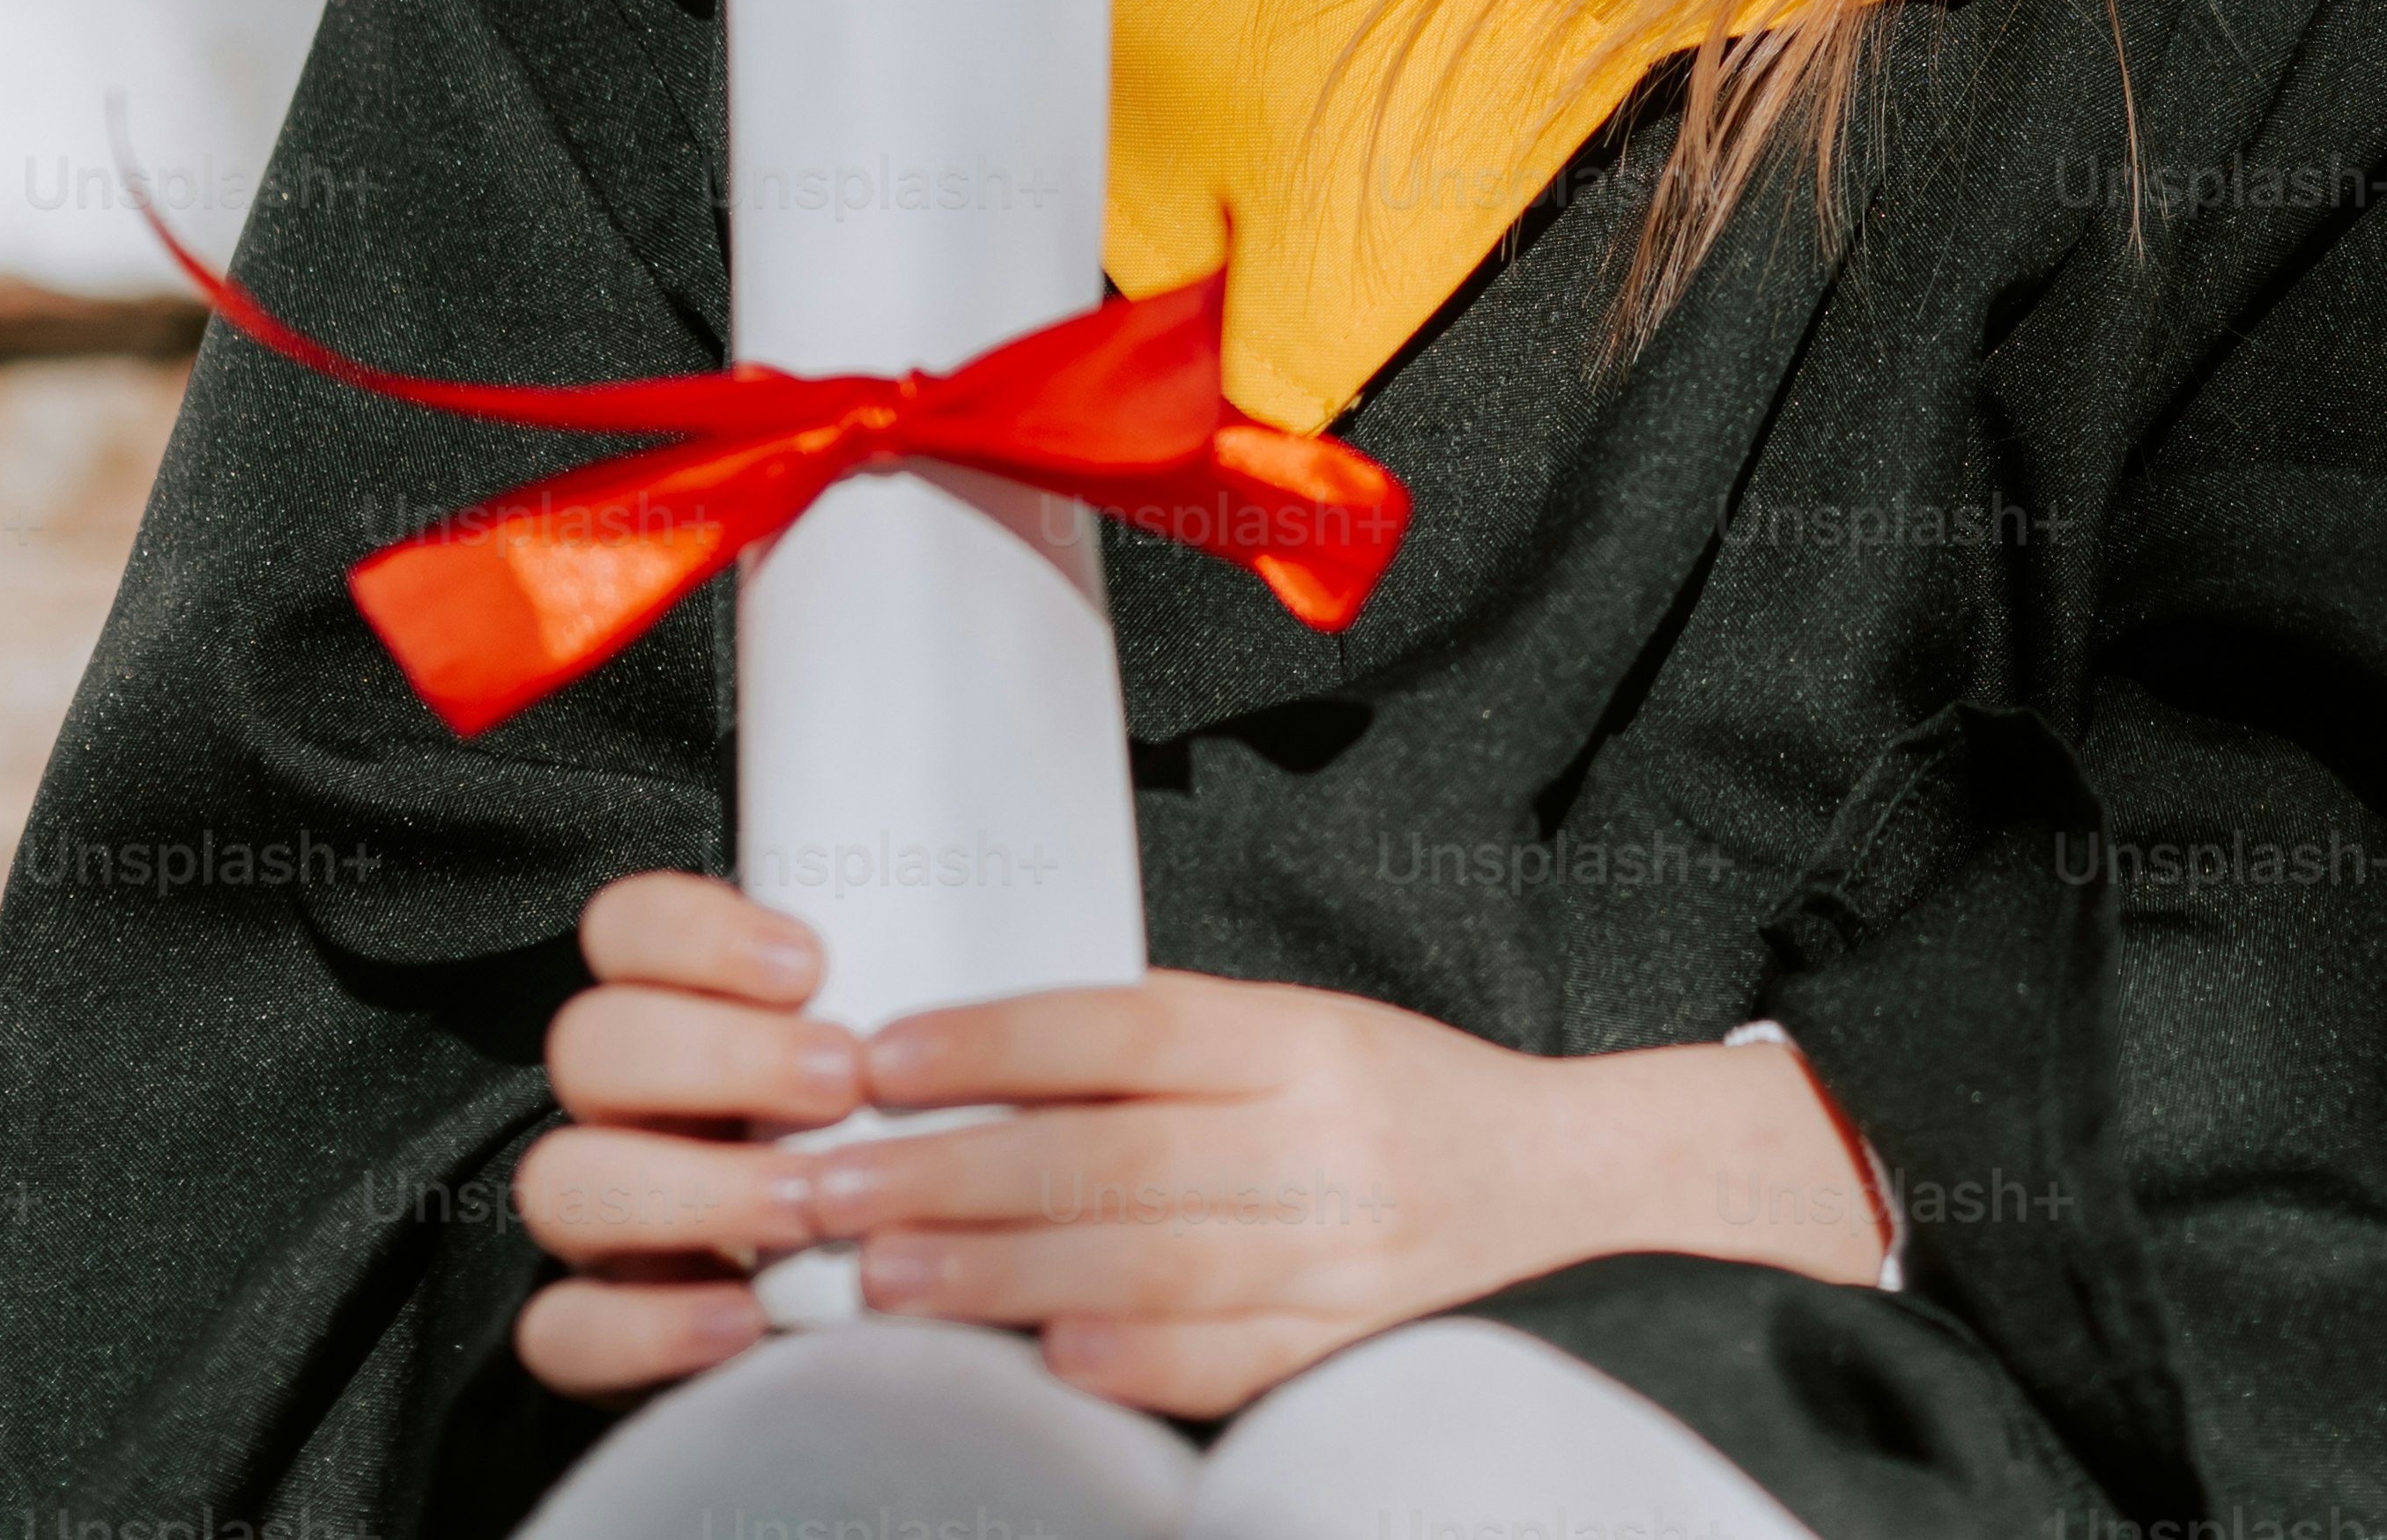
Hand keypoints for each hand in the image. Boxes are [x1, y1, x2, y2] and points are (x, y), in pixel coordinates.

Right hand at [505, 873, 857, 1395]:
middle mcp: (620, 1111)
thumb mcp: (897, 1067)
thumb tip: (966, 945)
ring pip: (558, 1180)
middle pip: (587, 1043)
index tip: (811, 965)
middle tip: (844, 1083)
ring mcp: (595, 1223)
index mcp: (677, 1017)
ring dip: (691, 1188)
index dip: (694, 933)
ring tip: (813, 1204)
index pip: (623, 930)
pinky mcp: (592, 1337)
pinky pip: (563, 1332)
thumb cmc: (897, 1154)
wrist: (882, 1309)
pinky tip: (746, 1318)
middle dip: (717, 1056)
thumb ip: (894, 1005)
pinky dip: (649, 1326)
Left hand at [825, 967, 1886, 1415]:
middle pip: (1111, 1152)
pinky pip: (1227, 1356)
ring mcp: (1339, 1246)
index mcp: (1298, 1036)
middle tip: (829, 1191)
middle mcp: (1321, 1135)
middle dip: (952, 1175)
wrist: (1558, 1179)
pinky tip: (1040, 1356)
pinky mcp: (1348, 1337)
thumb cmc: (1392, 1095)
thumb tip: (972, 1066)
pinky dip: (1130, 1359)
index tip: (879, 1062)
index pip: (1125, 1026)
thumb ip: (1159, 1051)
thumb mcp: (1293, 1029)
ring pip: (1147, 1261)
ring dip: (1000, 1274)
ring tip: (884, 1279)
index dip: (996, 1041)